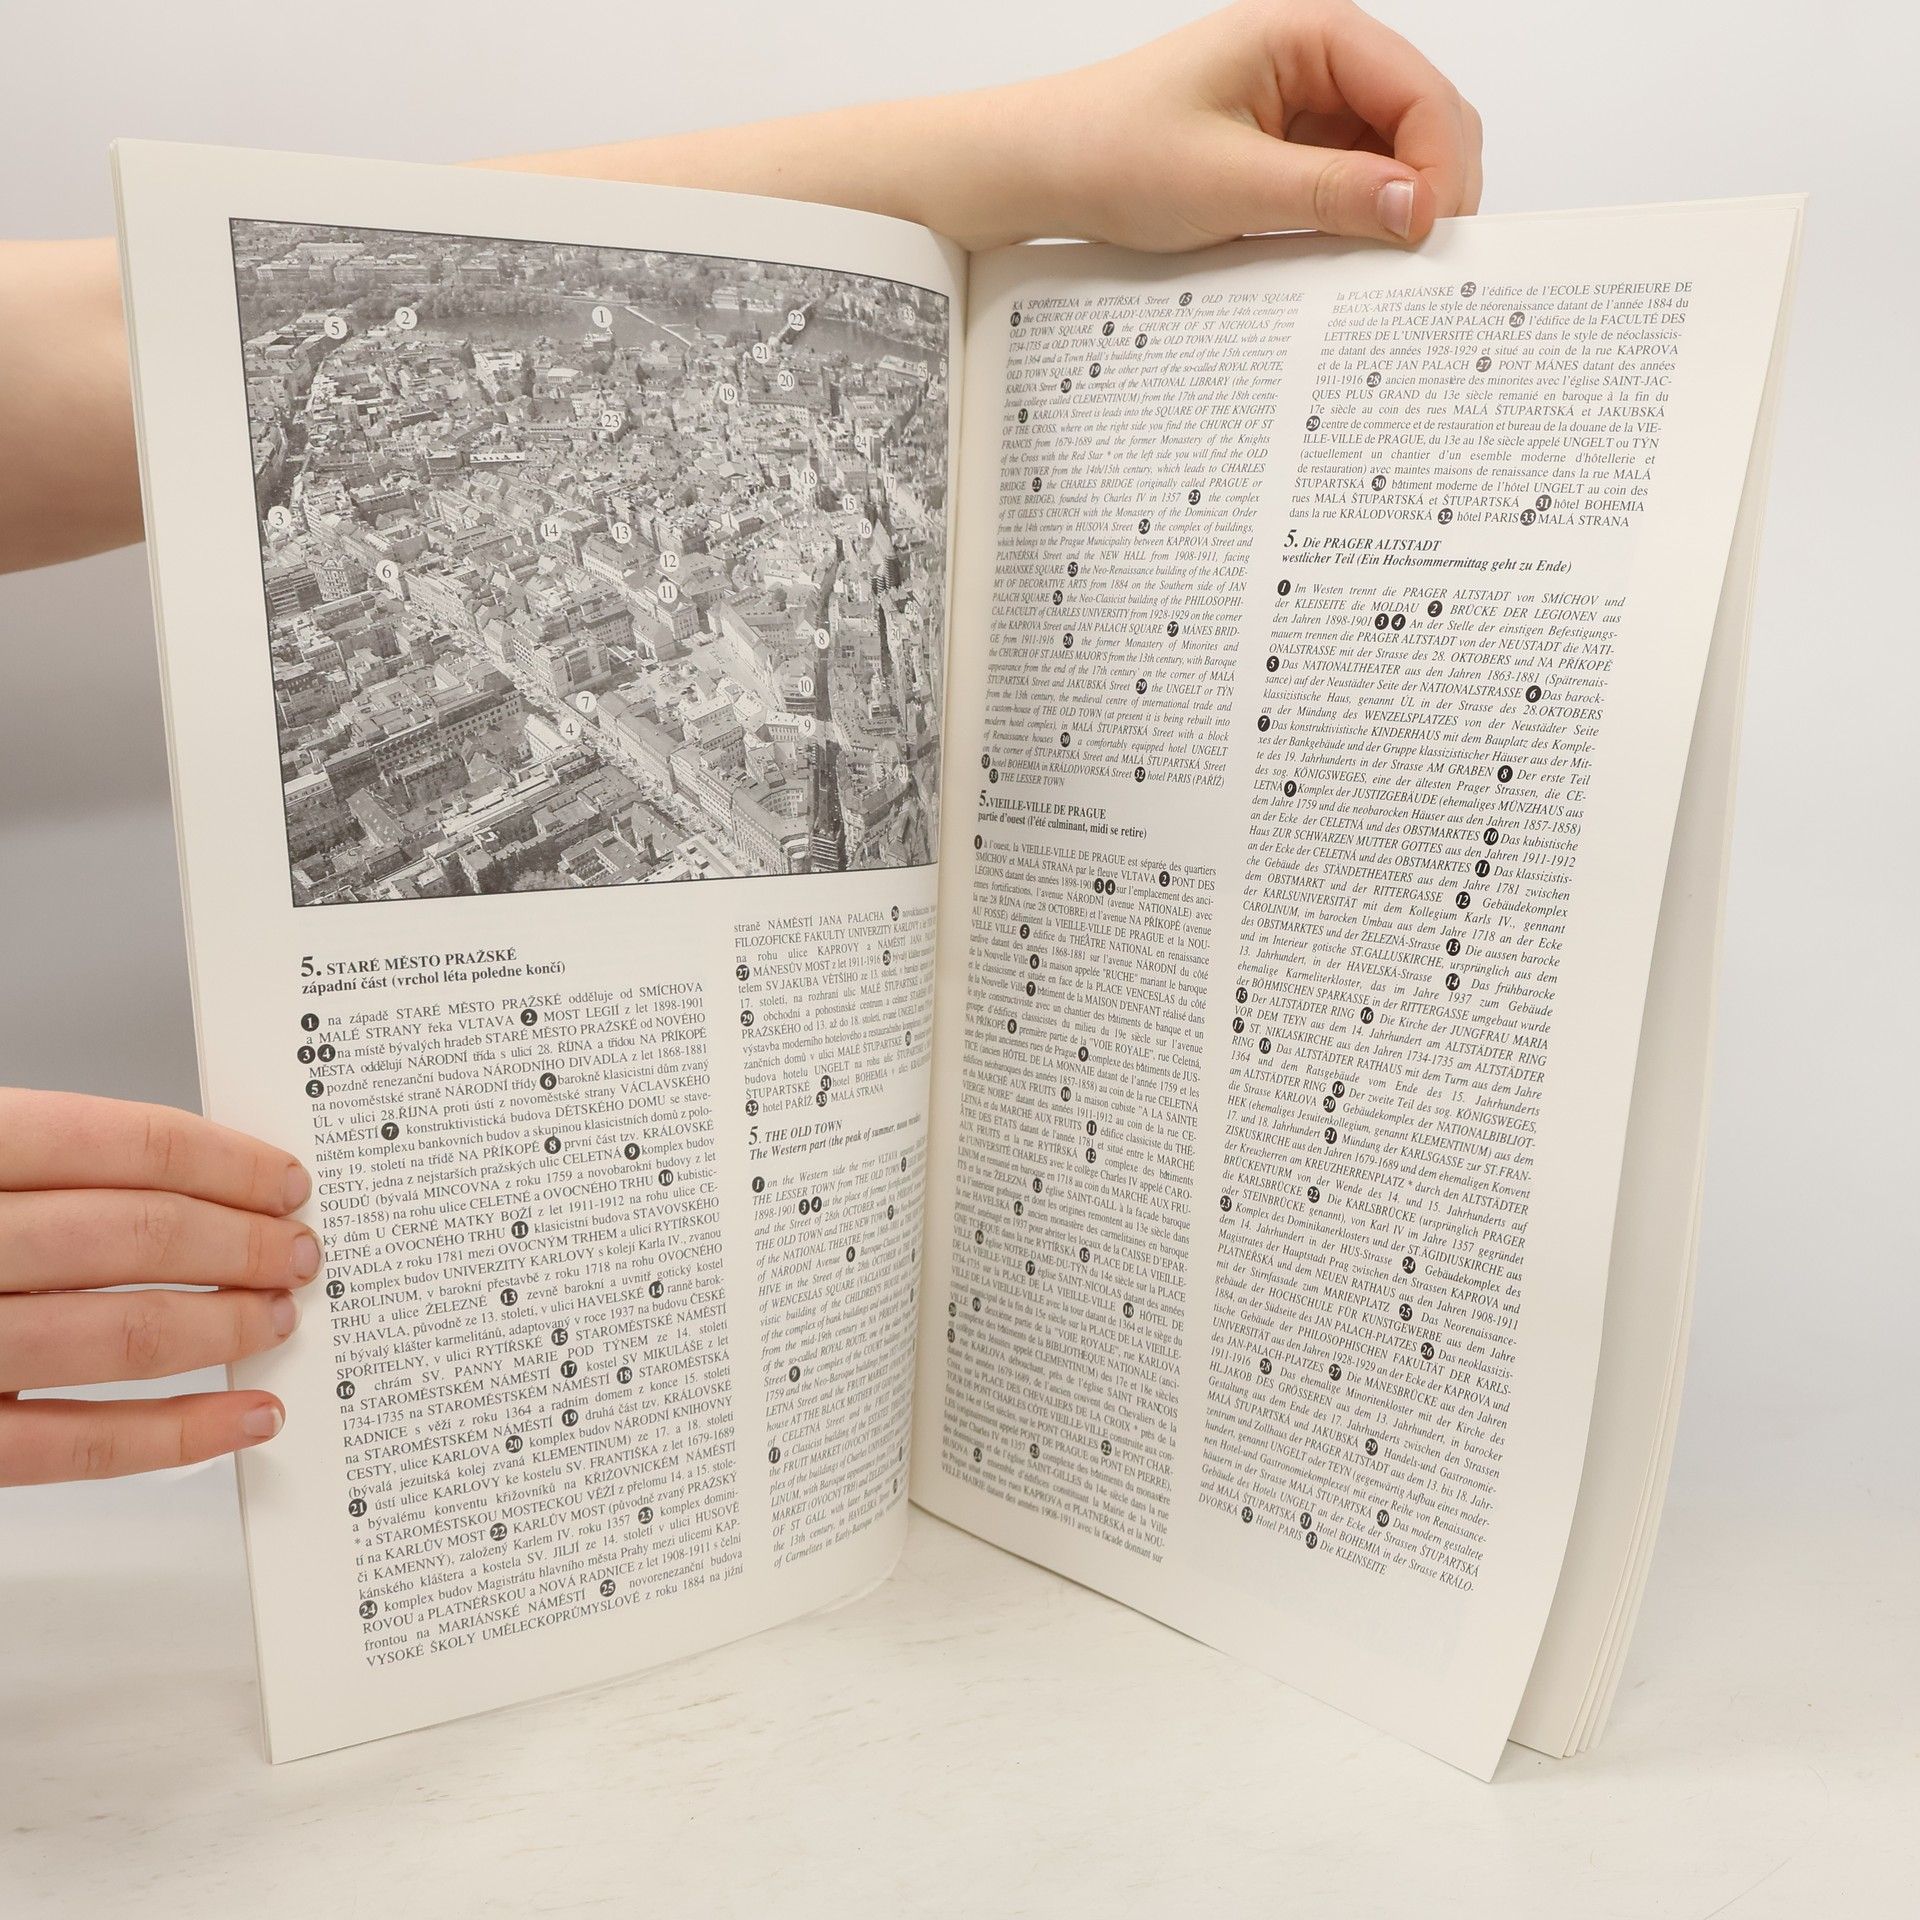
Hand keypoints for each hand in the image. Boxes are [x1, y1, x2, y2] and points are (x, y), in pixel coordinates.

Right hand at [0, 1089, 318, 1484]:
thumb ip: (36, 1159)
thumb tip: (179, 1177)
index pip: (116, 1145)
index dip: (222, 1161)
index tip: (283, 1178)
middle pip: (133, 1237)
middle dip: (241, 1243)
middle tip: (299, 1250)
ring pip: (118, 1335)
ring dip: (222, 1326)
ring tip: (278, 1316)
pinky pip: (74, 1449)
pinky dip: (176, 1436)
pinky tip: (243, 1418)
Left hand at [1036, 0, 1482, 249]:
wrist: (1045, 168)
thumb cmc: (1111, 151)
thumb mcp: (1226, 182)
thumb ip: (1329, 193)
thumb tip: (1416, 208)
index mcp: (1311, 33)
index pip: (1421, 92)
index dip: (1440, 166)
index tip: (1429, 236)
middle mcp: (1319, 59)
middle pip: (1426, 120)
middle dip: (1433, 187)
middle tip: (1421, 263)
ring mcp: (1309, 105)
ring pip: (1398, 156)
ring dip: (1400, 208)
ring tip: (1384, 265)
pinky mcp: (1292, 150)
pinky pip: (1355, 182)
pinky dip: (1364, 219)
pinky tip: (1351, 256)